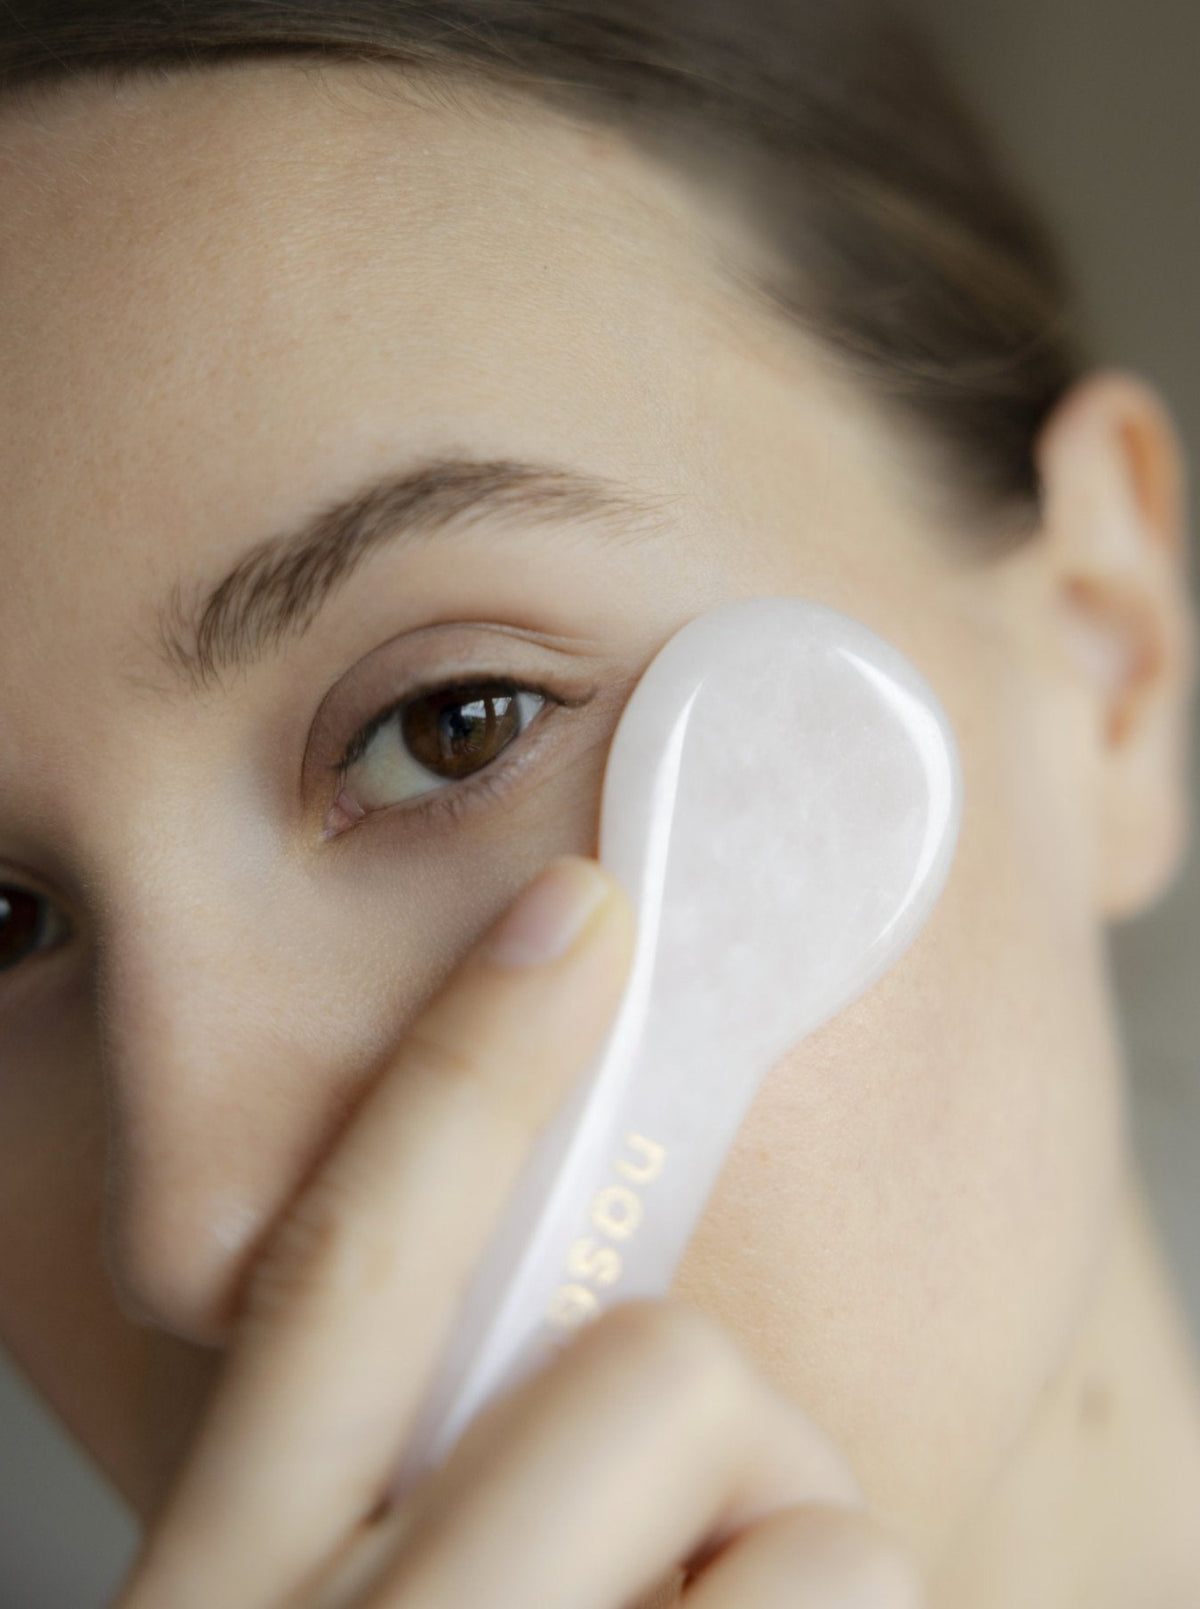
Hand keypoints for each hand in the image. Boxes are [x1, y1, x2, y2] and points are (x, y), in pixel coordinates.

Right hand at [114, 855, 924, 1608]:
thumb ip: (406, 1496)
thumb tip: (582, 1352)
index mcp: (231, 1602)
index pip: (348, 1272)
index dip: (467, 1064)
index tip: (575, 906)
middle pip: (653, 1372)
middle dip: (725, 1433)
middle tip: (689, 1541)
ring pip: (821, 1525)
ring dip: (807, 1579)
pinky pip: (861, 1607)